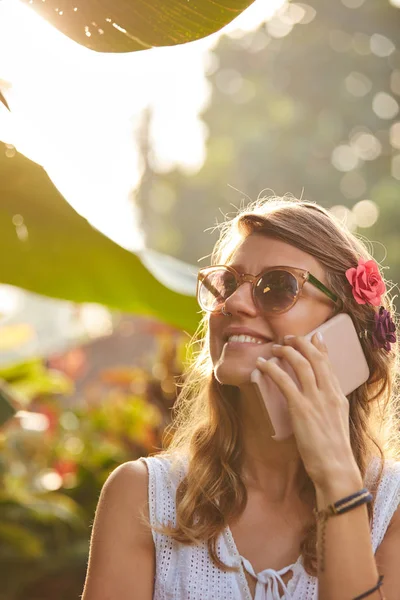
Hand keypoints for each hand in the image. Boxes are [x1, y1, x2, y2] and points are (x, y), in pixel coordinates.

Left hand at [256, 333, 358, 488]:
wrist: (335, 468)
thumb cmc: (333, 450)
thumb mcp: (337, 422)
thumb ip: (329, 405)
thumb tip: (320, 398)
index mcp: (338, 396)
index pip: (329, 363)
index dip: (320, 347)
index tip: (313, 335)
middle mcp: (329, 393)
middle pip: (316, 358)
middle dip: (301, 343)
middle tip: (288, 337)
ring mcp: (316, 400)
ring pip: (302, 365)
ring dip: (287, 352)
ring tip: (275, 348)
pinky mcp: (301, 409)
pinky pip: (285, 382)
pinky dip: (272, 370)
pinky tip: (262, 365)